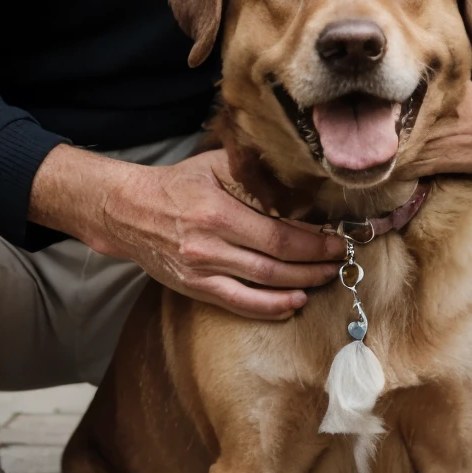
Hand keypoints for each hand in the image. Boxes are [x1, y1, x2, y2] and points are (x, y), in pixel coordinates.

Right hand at [30, 144, 342, 319]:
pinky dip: (269, 307)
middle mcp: (210, 246)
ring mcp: (201, 271)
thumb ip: (255, 173)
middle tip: (343, 260)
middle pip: (276, 264)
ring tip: (326, 279)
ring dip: (300, 285)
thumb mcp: (215, 164)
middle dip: (316, 264)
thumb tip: (301, 183)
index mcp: (219, 212)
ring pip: (262, 286)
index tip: (339, 239)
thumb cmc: (178, 183)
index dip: (315, 241)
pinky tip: (292, 304)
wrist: (128, 210)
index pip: (279, 234)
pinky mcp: (194, 287)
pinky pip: (238, 303)